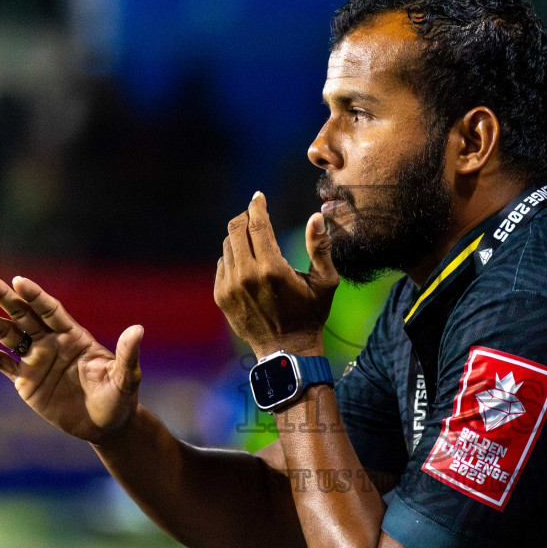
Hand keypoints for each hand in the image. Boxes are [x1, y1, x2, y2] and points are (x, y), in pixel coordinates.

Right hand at [0, 273, 142, 444]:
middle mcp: (51, 343)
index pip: (50, 310)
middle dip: (3, 297)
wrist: (106, 425)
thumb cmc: (120, 398)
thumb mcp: (126, 378)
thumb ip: (128, 354)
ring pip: (7, 335)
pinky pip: (2, 365)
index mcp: (73, 336)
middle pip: (23, 315)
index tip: (18, 281)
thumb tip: (139, 329)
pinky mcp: (26, 382)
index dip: (35, 296)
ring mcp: (36, 360)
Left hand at [215, 192, 337, 355]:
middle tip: (254, 214)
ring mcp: (230, 286)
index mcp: (273, 268)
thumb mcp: (325, 283)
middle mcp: (247, 275)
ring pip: (227, 246)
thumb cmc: (310, 315)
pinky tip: (246, 262)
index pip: (257, 224)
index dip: (257, 206)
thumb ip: (320, 248)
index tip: (258, 196)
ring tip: (253, 239)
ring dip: (239, 237)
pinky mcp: (221, 296)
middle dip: (245, 217)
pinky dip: (232, 257)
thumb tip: (316, 217)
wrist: (286, 350)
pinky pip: (222, 265)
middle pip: (236, 229)